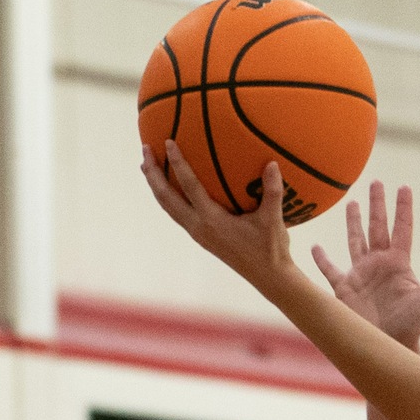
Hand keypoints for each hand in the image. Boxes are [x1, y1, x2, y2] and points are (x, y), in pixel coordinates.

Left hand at [141, 142, 296, 288]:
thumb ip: (273, 192)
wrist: (268, 277)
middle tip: (145, 150)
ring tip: (147, 165)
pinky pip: (176, 212)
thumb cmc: (272, 249)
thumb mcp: (273, 220)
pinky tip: (170, 187)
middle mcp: (199, 227)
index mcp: (213, 221)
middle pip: (166, 198)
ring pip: (168, 206)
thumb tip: (273, 163)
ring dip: (155, 185)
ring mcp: (197, 233)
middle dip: (152, 174)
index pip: (189, 187)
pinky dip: (167, 196)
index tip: (168, 142)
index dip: (178, 163)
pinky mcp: (201, 236)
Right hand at [309, 183, 419, 348]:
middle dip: (377, 205)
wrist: (389, 347)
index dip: (403, 208)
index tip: (404, 187)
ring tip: (351, 201)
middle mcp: (379, 264)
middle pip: (377, 226)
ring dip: (353, 222)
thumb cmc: (411, 325)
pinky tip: (315, 247)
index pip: (402, 228)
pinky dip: (322, 259)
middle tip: (375, 182)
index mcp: (399, 263)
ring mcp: (361, 274)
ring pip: (355, 240)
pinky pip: (330, 270)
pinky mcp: (344, 288)